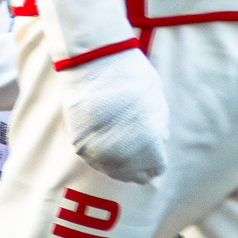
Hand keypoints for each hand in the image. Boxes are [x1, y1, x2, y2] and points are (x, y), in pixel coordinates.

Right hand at [59, 46, 168, 184]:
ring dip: (116, 158)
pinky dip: (99, 149)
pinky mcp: (79, 145)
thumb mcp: (157, 103)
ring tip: (119, 139)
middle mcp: (122, 156)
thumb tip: (157, 144)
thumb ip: (157, 130)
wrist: (95, 63)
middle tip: (135, 146)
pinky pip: (93, 156)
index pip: (155, 170)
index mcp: (147, 147)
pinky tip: (104, 135)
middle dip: (136, 162)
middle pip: (132, 175)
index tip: (152, 149)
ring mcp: (98, 153)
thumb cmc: (132, 78)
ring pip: (110, 169)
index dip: (155, 159)